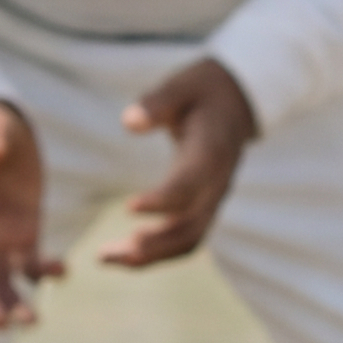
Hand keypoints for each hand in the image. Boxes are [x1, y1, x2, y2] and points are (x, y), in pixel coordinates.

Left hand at [100, 57, 258, 274]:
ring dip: (149, 256)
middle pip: (190, 226)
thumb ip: (158, 102)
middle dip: (152, 244)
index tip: (128, 208)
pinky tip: (122, 254)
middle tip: (108, 252)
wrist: (236, 102)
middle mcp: (217, 183)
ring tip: (106, 258)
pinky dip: (155, 252)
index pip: (190, 184)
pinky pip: (184, 239)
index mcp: (213, 152)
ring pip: (188, 240)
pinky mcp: (204, 207)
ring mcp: (213, 199)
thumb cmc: (203, 90)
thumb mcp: (183, 84)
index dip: (163, 200)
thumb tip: (130, 122)